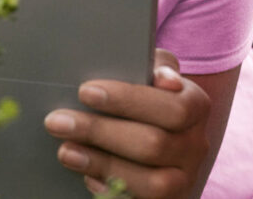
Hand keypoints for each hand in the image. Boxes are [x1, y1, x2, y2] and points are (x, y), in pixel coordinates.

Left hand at [44, 49, 210, 197]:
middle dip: (99, 131)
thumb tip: (166, 79)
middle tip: (57, 121)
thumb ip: (154, 65)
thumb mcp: (151, 71)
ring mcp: (184, 179)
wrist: (157, 132)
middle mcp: (195, 145)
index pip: (171, 105)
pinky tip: (86, 175)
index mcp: (195, 105)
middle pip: (153, 144)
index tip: (85, 91)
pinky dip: (112, 191)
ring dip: (101, 164)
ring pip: (151, 182)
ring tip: (65, 150)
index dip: (128, 99)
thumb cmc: (145, 93)